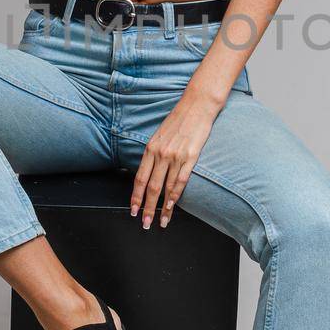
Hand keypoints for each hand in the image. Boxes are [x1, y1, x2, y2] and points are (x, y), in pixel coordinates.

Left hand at [130, 90, 219, 229]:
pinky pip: (180, 181)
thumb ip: (154, 154)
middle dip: (146, 208)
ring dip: (163, 208)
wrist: (196, 106)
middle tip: (145, 223)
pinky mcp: (190, 157)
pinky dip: (175, 195)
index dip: (135, 196)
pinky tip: (172, 206)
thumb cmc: (179, 120)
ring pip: (166, 188)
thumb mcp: (159, 136)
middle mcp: (160, 154)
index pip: (139, 178)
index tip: (133, 210)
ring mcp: (175, 156)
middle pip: (151, 187)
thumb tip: (148, 172)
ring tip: (162, 221)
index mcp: (150, 148)